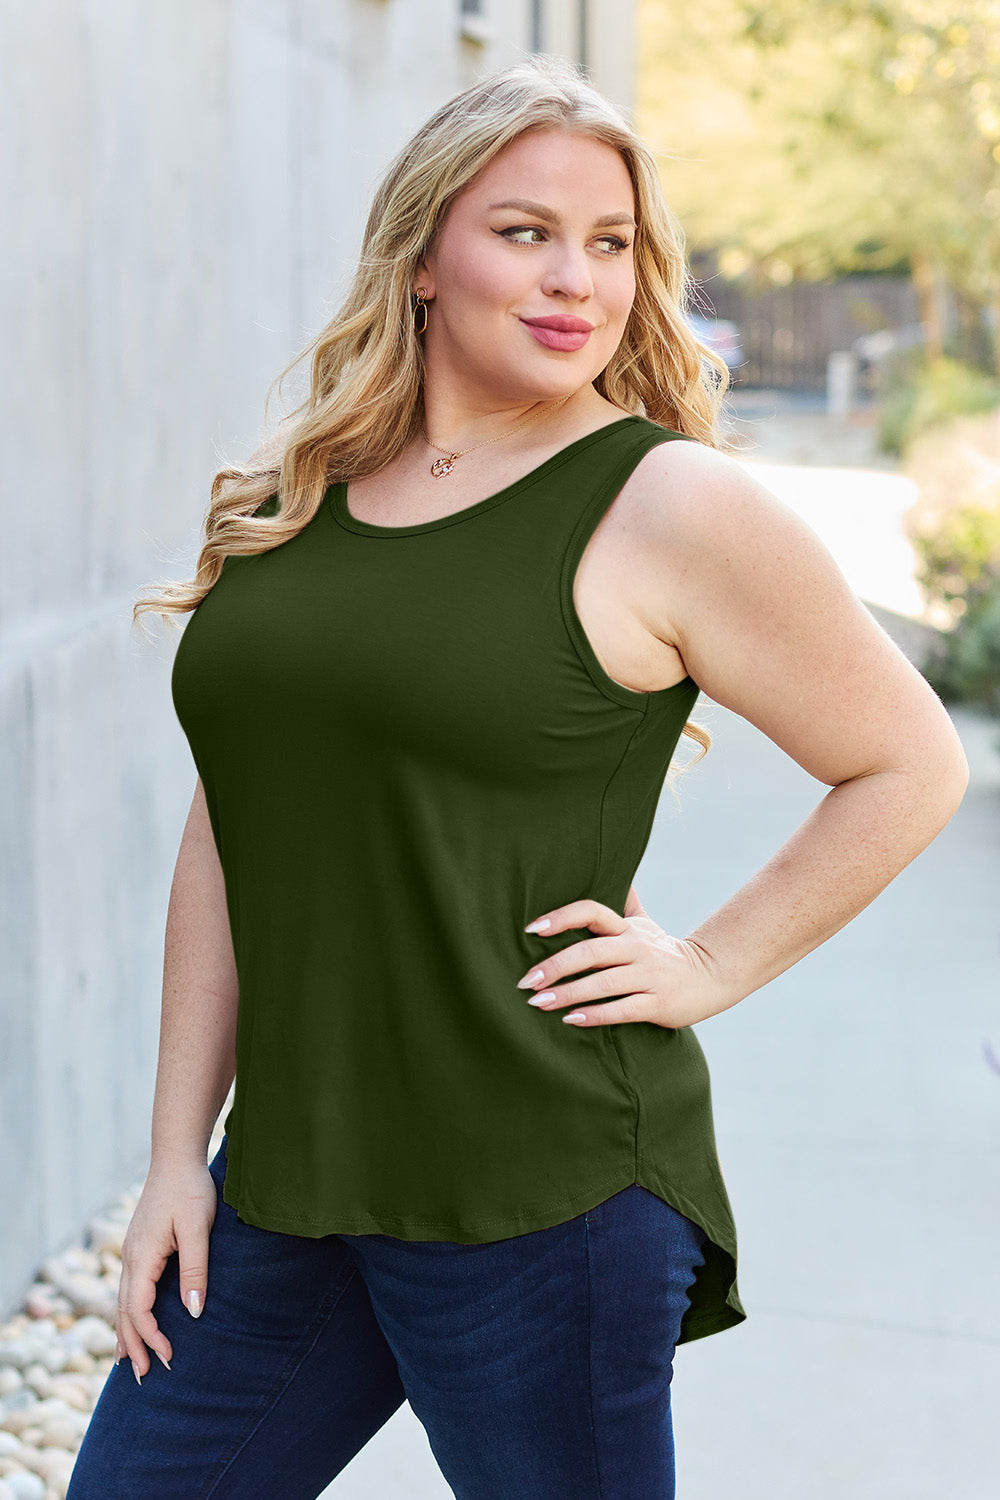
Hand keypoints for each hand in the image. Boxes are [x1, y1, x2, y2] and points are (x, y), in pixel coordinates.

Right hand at [115, 1159, 216, 1382]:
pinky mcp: (140, 1246)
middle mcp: (131, 1257)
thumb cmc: (190, 1190)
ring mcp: (132, 1251)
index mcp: (142, 1257)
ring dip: (127, 1332)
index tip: (169, 1356)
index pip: (139, 1309)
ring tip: (130, 1362)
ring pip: (123, 1301)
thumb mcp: (197, 1230)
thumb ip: (195, 1270)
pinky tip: (134, 1320)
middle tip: (145, 1377)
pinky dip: (129, 1312)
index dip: (151, 1336)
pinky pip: (129, 1288)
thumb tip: (192, 1313)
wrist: (176, 1158)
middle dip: (134, 1344)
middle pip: (124, 1312)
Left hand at [517, 893, 736, 1029]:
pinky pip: (622, 1010)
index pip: (592, 912)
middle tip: (526, 981)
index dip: (561, 917)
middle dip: (555, 967)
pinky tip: (571, 1020)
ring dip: (568, 994)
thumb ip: (623, 902)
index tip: (531, 928)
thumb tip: (609, 869)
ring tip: (538, 1003)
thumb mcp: (644, 923)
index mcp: (628, 928)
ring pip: (603, 983)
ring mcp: (649, 976)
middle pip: (591, 952)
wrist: (710, 976)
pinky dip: (596, 1015)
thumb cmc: (664, 952)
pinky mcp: (658, 1004)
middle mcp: (637, 948)